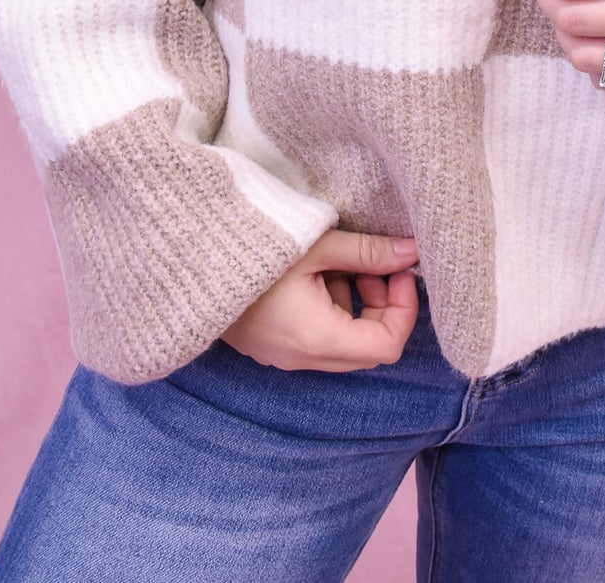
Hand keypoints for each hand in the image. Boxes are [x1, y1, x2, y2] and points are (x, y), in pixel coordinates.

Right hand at [219, 229, 419, 371]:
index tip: (401, 273)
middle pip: (368, 348)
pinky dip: (331, 308)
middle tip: (376, 264)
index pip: (387, 345)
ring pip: (343, 343)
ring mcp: (285, 356)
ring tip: (342, 261)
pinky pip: (317, 338)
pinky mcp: (271, 345)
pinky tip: (316, 271)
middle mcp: (303, 358)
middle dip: (382, 305)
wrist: (192, 261)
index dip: (404, 309)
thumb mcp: (317, 246)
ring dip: (355, 304)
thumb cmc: (254, 251)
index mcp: (318, 338)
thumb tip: (412, 252)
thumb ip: (368, 251)